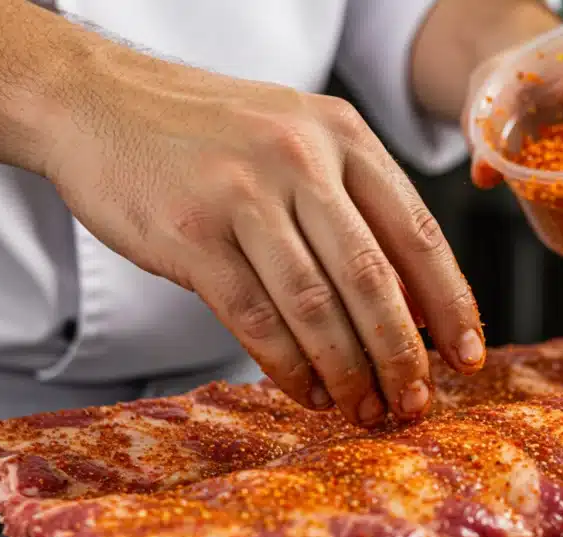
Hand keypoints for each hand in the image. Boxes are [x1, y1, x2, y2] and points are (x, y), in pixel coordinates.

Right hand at [41, 45, 484, 425]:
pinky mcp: (191, 236)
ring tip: (365, 409)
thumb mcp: (297, 138)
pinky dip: (288, 367)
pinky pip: (256, 319)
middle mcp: (301, 160)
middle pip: (374, 279)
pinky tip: (307, 391)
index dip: (451, 304)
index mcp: (342, 135)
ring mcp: (243, 197)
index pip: (419, 232)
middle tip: (415, 402)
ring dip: (348, 372)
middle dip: (403, 354)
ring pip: (317, 307)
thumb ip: (354, 205)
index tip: (466, 357)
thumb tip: (414, 304)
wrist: (96, 101)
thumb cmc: (207, 132)